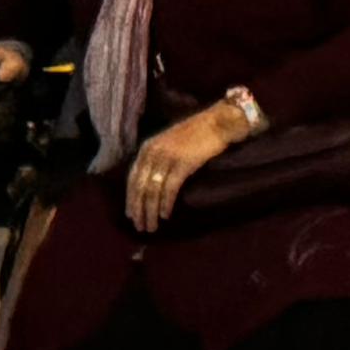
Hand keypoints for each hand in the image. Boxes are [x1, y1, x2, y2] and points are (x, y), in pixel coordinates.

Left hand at [122, 98, 246, 230]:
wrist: (218, 122)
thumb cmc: (196, 133)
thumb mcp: (169, 143)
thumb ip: (157, 158)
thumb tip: (150, 183)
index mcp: (147, 148)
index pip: (132, 178)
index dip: (131, 199)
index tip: (132, 215)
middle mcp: (153, 153)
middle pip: (140, 187)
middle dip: (138, 210)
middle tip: (141, 227)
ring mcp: (167, 158)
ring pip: (152, 191)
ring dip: (150, 211)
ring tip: (152, 226)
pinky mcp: (182, 164)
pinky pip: (169, 189)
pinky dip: (166, 204)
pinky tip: (165, 215)